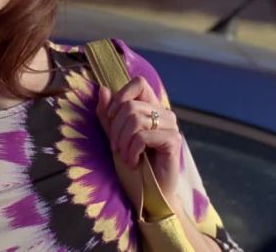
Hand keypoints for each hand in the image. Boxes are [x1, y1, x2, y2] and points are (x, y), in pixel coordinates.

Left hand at [96, 76, 182, 199]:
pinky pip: (143, 136)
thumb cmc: (132, 164)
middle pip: (131, 105)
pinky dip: (132, 151)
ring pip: (135, 119)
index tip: (111, 117)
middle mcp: (163, 113)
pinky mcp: (173, 141)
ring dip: (123, 142)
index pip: (138, 83)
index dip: (121, 96)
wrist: (148, 193)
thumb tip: (102, 88)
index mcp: (151, 107)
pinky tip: (134, 162)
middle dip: (116, 129)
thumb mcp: (114, 136)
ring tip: (125, 156)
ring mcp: (171, 126)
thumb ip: (108, 114)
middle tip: (117, 148)